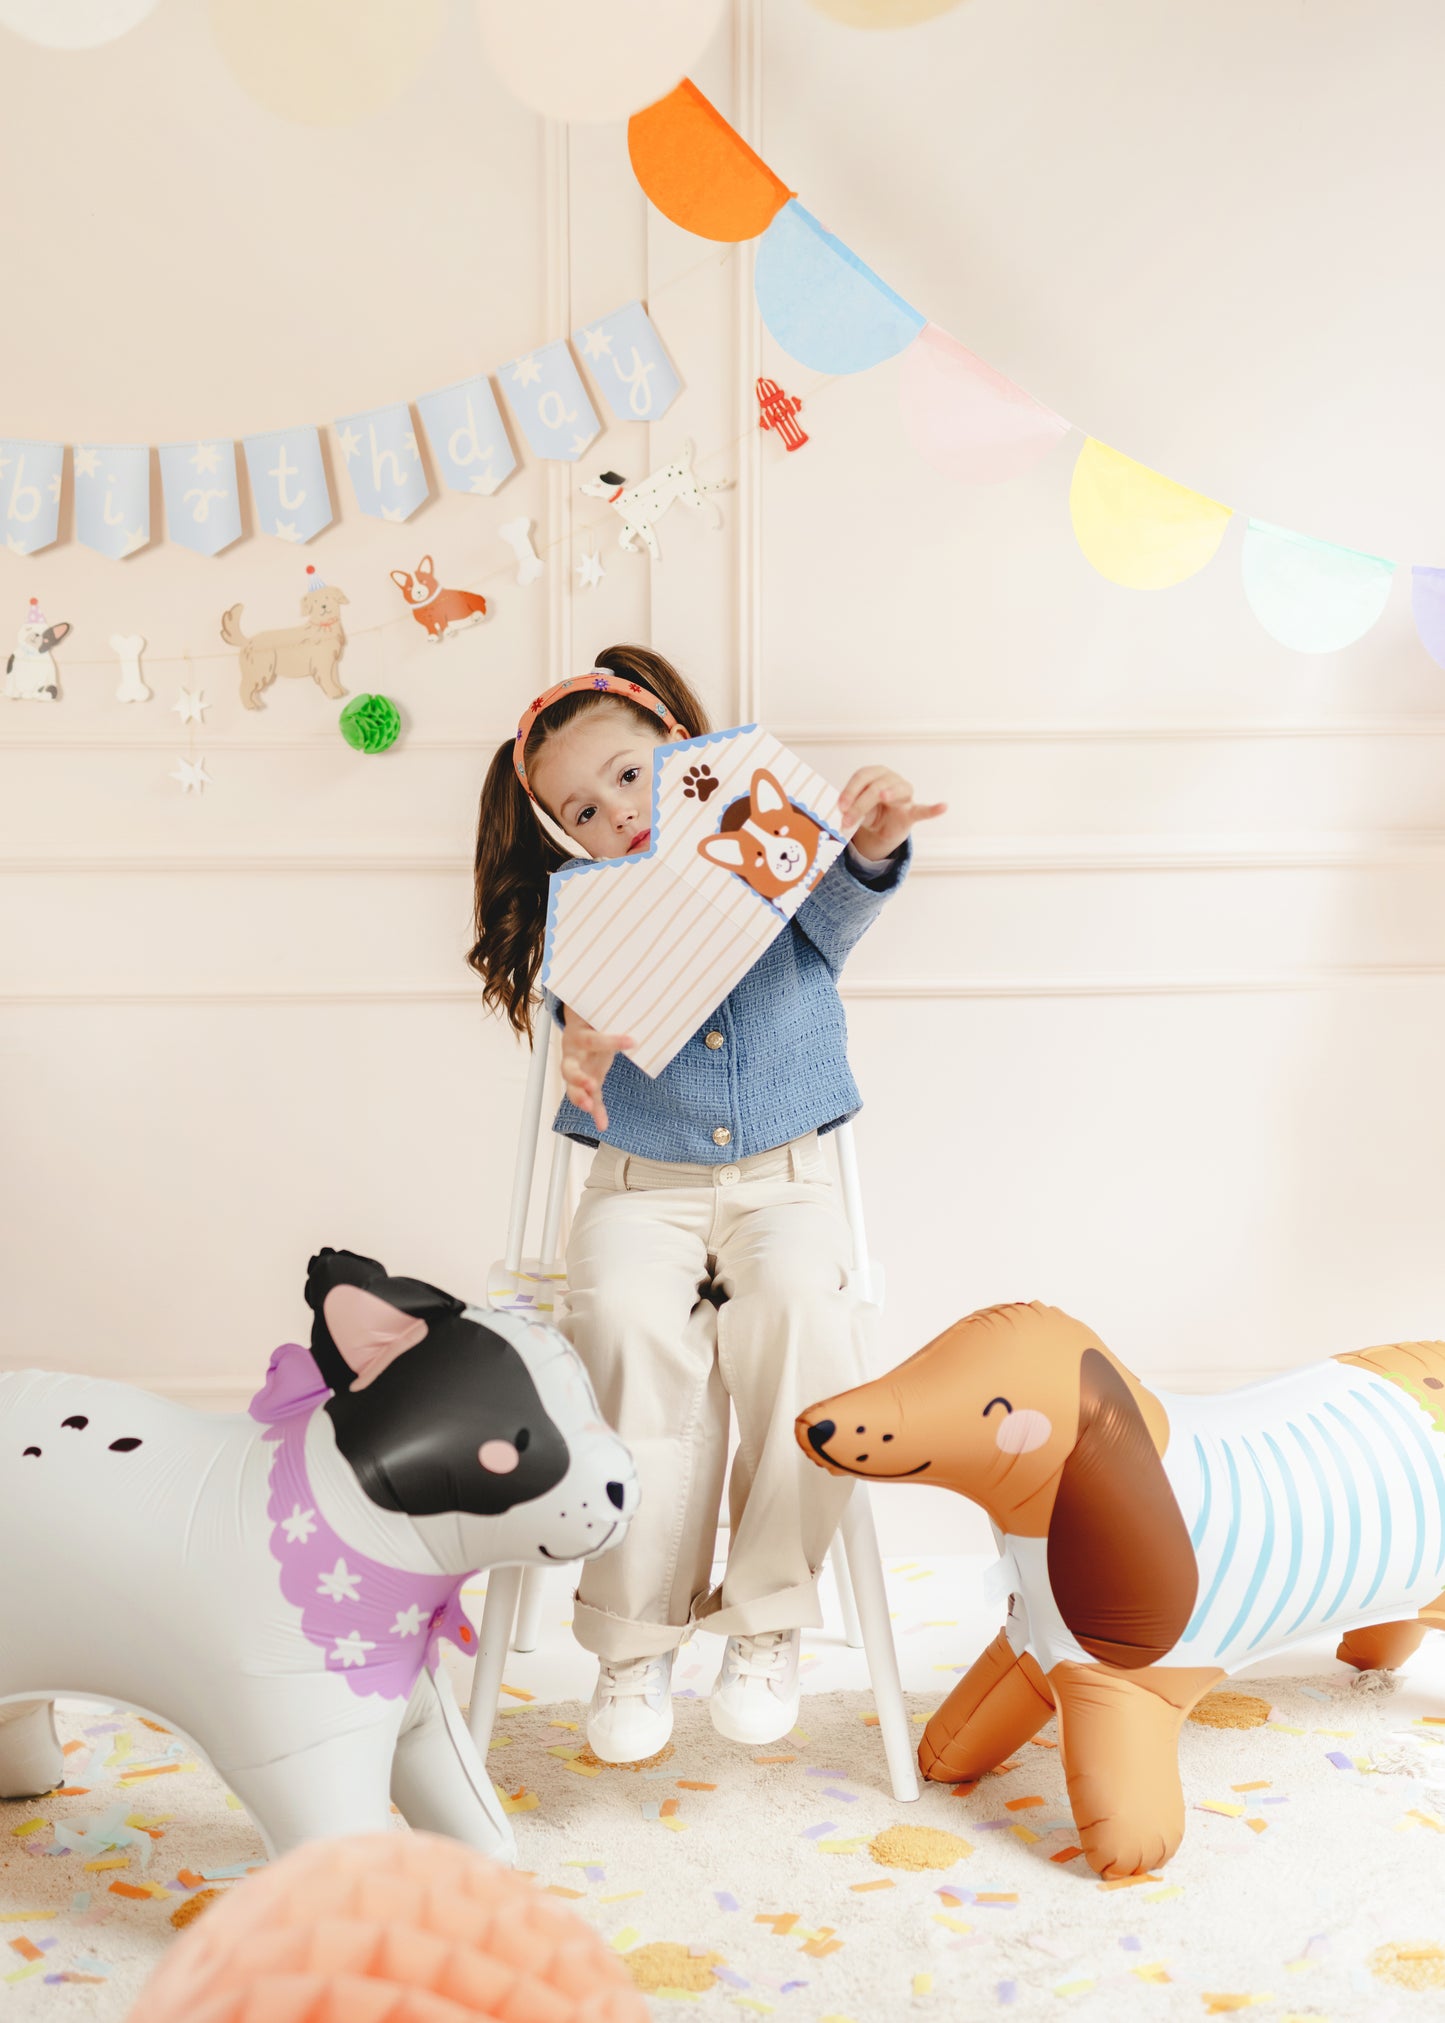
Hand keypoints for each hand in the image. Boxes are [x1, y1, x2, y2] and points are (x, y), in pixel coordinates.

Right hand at [560, 1008, 633, 1133]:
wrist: (580, 1024)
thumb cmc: (595, 1020)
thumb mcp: (603, 1014)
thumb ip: (619, 1013)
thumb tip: (649, 1000)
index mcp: (578, 1034)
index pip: (593, 1039)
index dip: (611, 1041)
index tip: (633, 1042)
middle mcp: (572, 1053)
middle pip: (568, 1068)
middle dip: (578, 1078)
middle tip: (591, 1084)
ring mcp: (575, 1069)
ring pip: (571, 1086)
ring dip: (579, 1097)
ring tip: (589, 1106)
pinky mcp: (582, 1082)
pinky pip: (588, 1099)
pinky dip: (596, 1112)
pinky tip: (603, 1124)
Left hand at [838, 766, 946, 859]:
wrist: (882, 828)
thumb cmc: (868, 811)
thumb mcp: (855, 808)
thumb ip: (850, 808)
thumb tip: (842, 812)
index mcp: (874, 774)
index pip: (862, 776)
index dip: (850, 790)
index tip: (840, 806)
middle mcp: (891, 779)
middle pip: (876, 786)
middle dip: (860, 803)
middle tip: (847, 820)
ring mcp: (904, 794)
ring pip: (895, 791)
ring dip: (888, 794)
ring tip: (882, 797)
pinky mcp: (912, 811)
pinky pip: (924, 810)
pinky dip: (934, 809)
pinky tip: (943, 807)